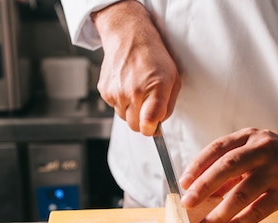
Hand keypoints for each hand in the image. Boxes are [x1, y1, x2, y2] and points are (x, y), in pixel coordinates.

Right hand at [92, 1, 180, 135]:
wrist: (128, 37)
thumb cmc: (153, 57)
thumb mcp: (173, 79)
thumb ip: (167, 106)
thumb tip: (157, 126)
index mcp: (155, 88)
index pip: (148, 124)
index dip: (152, 129)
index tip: (154, 127)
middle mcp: (133, 92)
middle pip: (135, 126)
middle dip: (142, 121)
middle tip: (147, 104)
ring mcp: (116, 92)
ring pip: (124, 118)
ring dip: (131, 110)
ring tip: (137, 90)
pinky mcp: (105, 91)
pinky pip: (115, 107)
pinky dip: (121, 101)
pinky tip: (126, 86)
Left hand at [179, 128, 277, 222]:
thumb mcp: (255, 149)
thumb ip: (232, 167)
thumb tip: (203, 190)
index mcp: (249, 137)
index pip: (217, 149)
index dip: (198, 166)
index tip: (183, 183)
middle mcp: (262, 150)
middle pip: (227, 167)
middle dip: (203, 187)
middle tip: (187, 203)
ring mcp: (276, 170)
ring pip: (242, 193)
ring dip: (219, 212)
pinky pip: (259, 211)